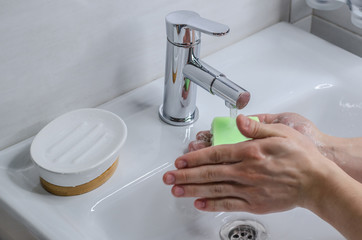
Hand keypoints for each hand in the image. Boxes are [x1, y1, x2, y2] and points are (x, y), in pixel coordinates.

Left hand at [163, 114, 330, 212]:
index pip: (215, 154)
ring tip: (176, 190)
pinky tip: (199, 203)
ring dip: (193, 190)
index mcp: (250, 152)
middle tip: (168, 178)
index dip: (194, 158)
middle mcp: (246, 171)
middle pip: (209, 173)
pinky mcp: (254, 203)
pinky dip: (212, 204)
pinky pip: (228, 204)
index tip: (179, 161)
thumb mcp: (281, 132)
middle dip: (185, 175)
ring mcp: (249, 189)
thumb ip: (257, 127)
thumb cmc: (301, 156)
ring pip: (214, 189)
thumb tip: (240, 120)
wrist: (317, 182)